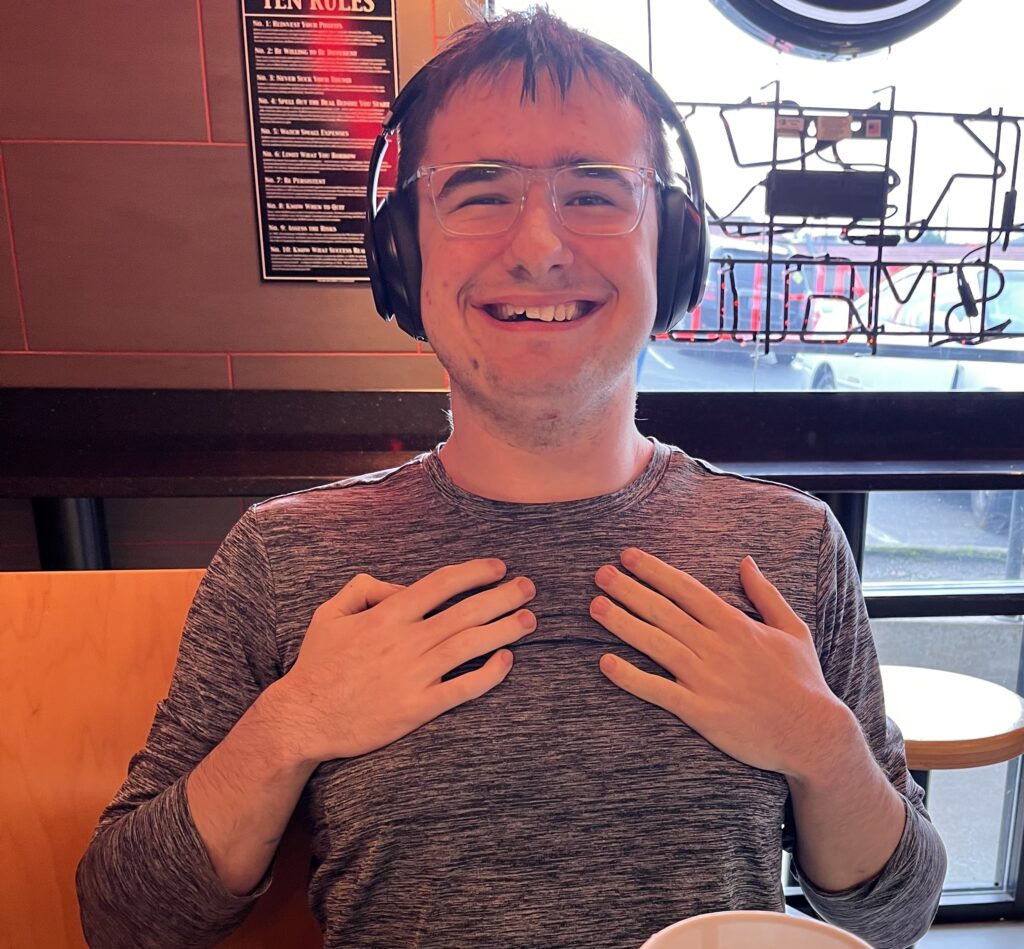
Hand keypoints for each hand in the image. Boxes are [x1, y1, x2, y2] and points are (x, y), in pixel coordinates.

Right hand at [271, 558, 535, 763]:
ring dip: (504, 629)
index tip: (498, 567)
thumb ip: (363, 588)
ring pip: (470, 645)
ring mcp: (414, 675)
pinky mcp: (417, 708)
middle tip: (529, 587)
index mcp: (387, 615)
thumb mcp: (329, 613)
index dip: (474, 572)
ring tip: (530, 619)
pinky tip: (507, 660)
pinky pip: (462, 689)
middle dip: (502, 596)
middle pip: (465, 611)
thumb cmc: (317, 665)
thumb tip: (399, 587)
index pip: (441, 584)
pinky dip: (488, 674)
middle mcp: (406, 641)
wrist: (303, 718)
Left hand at [590, 548, 845, 778]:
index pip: (686, 589)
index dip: (654, 571)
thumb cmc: (803, 682)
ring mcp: (707, 679)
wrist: (813, 735)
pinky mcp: (701, 712)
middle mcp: (717, 647)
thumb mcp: (793, 629)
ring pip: (656, 644)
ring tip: (595, 606)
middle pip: (664, 611)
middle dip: (629, 589)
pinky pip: (658, 691)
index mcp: (736, 624)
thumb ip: (765, 594)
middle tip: (600, 573)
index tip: (627, 556)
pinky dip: (631, 677)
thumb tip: (746, 561)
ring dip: (622, 623)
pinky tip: (605, 663)